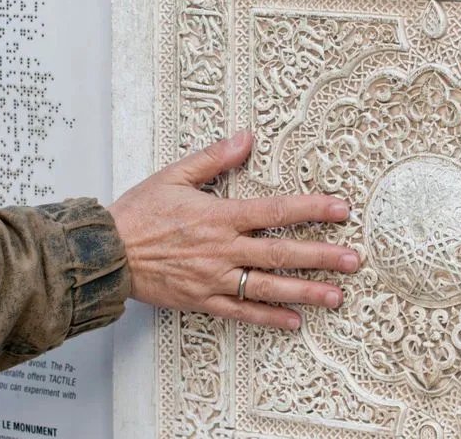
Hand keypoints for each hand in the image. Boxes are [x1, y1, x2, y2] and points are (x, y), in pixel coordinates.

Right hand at [109, 131, 358, 329]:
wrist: (106, 254)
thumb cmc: (138, 214)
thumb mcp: (174, 176)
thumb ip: (214, 158)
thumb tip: (246, 138)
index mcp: (219, 217)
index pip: (274, 211)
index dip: (311, 208)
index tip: (341, 209)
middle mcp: (222, 250)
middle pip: (280, 254)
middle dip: (321, 256)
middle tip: (354, 259)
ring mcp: (214, 279)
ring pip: (267, 288)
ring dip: (305, 292)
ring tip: (337, 296)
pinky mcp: (202, 301)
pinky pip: (241, 312)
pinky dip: (268, 318)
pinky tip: (294, 322)